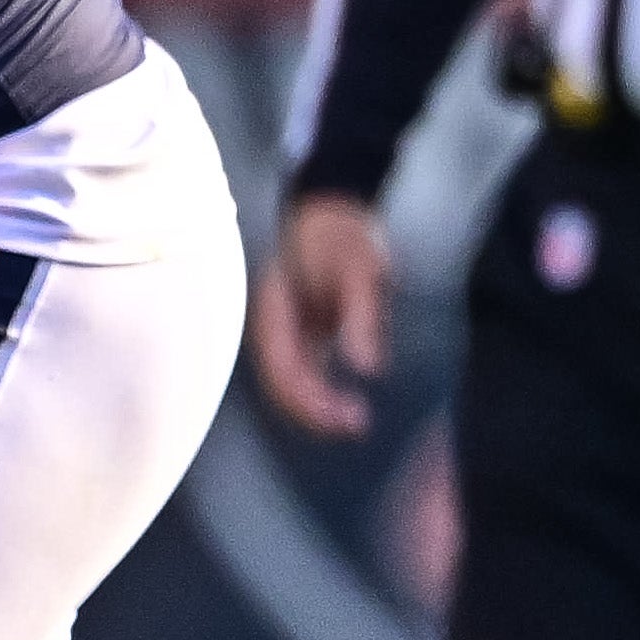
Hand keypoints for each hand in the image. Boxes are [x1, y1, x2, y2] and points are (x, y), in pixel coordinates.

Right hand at [252, 195, 394, 438]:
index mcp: (274, 311)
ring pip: (289, 382)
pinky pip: (301, 371)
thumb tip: (369, 369)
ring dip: (317, 408)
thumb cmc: (343, 236)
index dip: (312, 402)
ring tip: (355, 423)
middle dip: (315, 413)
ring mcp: (281, 330)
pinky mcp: (297, 332)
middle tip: (358, 427)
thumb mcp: (362, 272)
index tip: (349, 418)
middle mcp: (270, 326)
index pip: (285, 371)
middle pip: (282, 384)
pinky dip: (320, 392)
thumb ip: (364, 319)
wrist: (331, 211)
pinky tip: (345, 406)